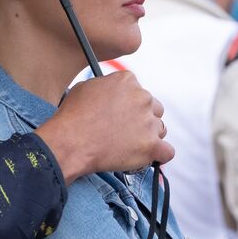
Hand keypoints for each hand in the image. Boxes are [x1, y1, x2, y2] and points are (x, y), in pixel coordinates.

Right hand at [35, 71, 173, 182]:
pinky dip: (159, 155)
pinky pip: (167, 152)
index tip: (120, 115)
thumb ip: (106, 85)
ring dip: (148, 137)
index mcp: (128, 81)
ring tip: (128, 146)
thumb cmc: (72, 117)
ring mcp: (148, 122)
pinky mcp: (151, 146)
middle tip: (125, 132)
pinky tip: (148, 157)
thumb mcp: (86, 87)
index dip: (129, 105)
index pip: (138, 91)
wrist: (70, 143)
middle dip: (142, 119)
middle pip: (153, 108)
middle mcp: (142, 98)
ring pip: (160, 129)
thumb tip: (111, 92)